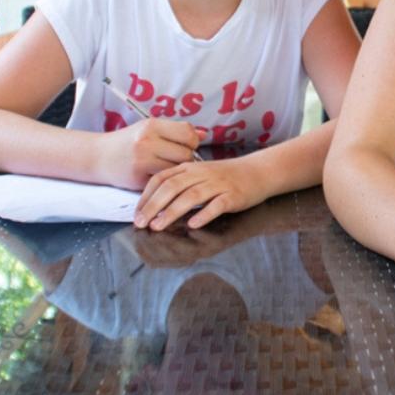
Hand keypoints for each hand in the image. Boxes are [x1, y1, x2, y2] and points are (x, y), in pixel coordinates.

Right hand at [100, 119, 199, 189]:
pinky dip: (164, 181)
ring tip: (165, 166)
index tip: (185, 145)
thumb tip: (204, 134)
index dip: (192, 141)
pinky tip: (155, 175)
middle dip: (185, 158)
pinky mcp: (139, 179)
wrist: (98, 156)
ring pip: (177, 170)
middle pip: (186, 154)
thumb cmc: (129, 141)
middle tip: (174, 159)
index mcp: (152, 125)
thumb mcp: (149, 128)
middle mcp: (147, 141)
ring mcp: (142, 161)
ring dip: (176, 171)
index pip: (188, 133)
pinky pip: (164, 182)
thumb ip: (176, 131)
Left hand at [133, 157, 267, 230]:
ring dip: (172, 212)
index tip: (136, 213)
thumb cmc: (226, 176)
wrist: (258, 171)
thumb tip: (155, 204)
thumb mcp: (200, 174)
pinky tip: (193, 225)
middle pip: (172, 187)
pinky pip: (217, 205)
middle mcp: (201, 174)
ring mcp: (218, 184)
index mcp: (190, 168)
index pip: (162, 178)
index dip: (147, 195)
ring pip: (191, 196)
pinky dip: (204, 215)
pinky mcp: (233, 195)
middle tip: (140, 223)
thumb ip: (180, 184)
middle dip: (153, 206)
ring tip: (158, 226)